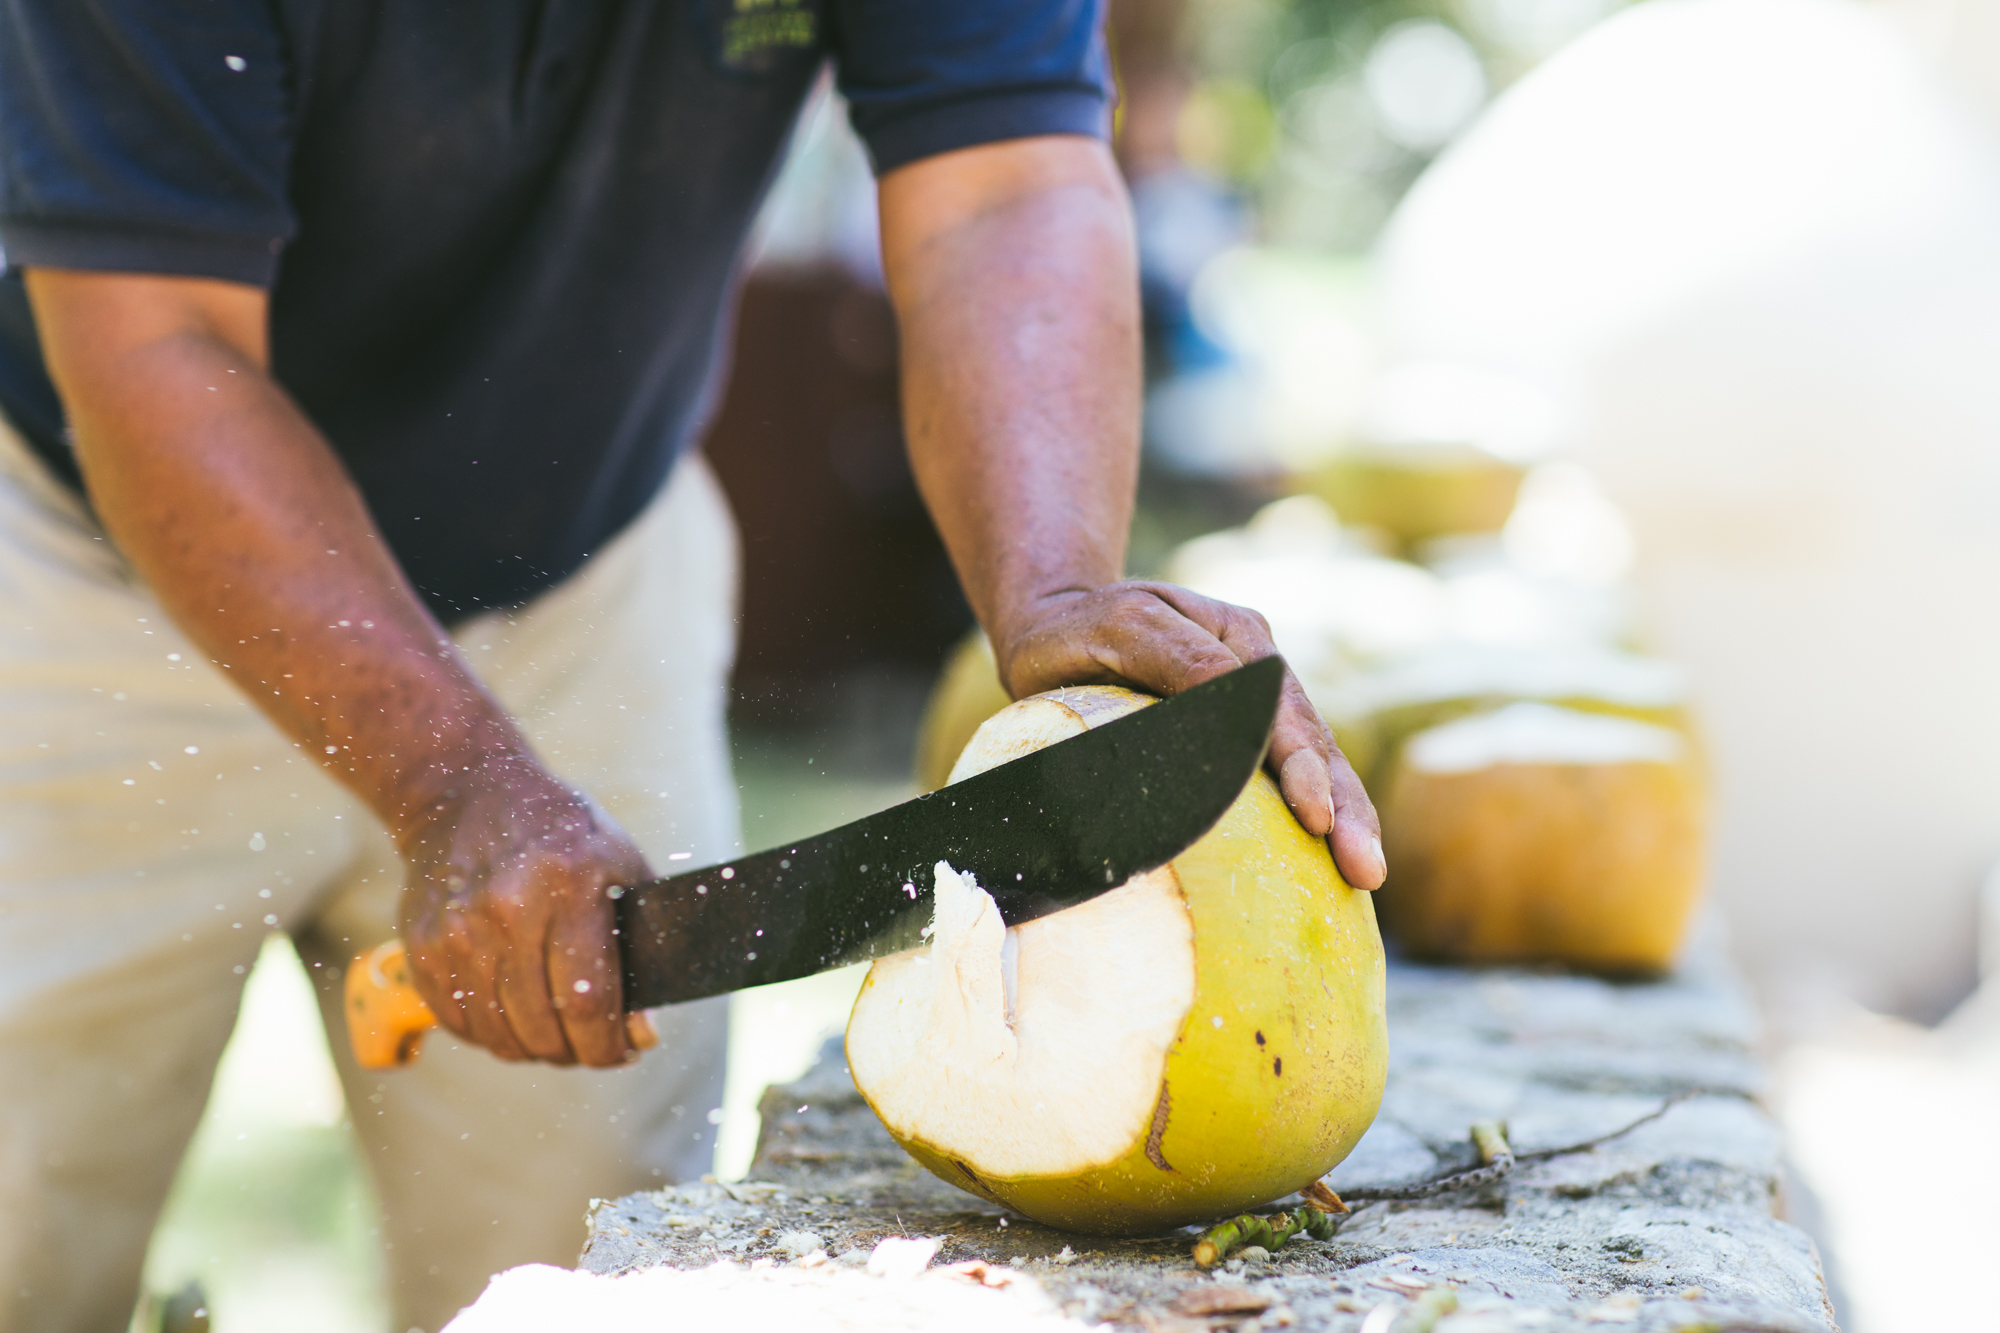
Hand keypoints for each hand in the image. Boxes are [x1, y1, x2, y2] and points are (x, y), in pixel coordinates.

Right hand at [395, 756, 650, 1065]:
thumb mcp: (620, 864)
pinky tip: (515, 1015)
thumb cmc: (562, 833)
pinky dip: (493, 1034)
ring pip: (500, 1035)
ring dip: (535, 1049)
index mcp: (567, 887)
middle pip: (542, 1027)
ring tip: (556, 1032)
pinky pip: (461, 1023)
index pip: (586, 1001)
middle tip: (592, 1045)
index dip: (608, 1045)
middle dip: (576, 1052)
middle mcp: (507, 910)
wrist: (468, 795)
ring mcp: (457, 931)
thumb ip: (640, 947)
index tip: (624, 1052)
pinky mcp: (423, 947)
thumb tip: (642, 1032)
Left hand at [993, 582, 1386, 889]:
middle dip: (1345, 806)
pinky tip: (1327, 865)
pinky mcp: (1238, 737)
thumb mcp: (1123, 627)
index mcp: (1238, 636)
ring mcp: (1255, 704)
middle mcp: (1259, 669)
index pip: (1281, 709)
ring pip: (1312, 762)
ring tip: (1365, 876)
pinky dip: (1313, 817)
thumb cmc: (1077, 631)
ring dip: (1343, 818)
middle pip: (1314, 742)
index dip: (1303, 766)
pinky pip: (1282, 778)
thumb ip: (1182, 658)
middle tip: (1365, 871)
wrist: (1053, 628)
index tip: (1316, 817)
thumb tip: (1241, 705)